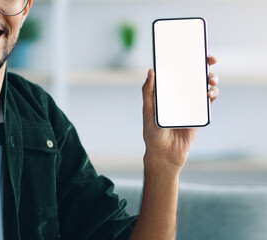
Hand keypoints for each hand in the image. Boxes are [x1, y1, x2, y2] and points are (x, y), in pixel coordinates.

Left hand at [141, 56, 219, 173]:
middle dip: (205, 65)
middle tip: (210, 60)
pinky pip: (209, 102)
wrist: (164, 153)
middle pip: (195, 76)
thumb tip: (151, 71)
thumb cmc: (152, 132)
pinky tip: (210, 93)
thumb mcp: (148, 110)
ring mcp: (191, 104)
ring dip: (211, 79)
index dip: (187, 60)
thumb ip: (148, 92)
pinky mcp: (199, 114)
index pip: (179, 71)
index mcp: (168, 91)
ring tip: (210, 81)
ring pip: (205, 86)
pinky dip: (212, 94)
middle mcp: (181, 95)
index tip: (195, 51)